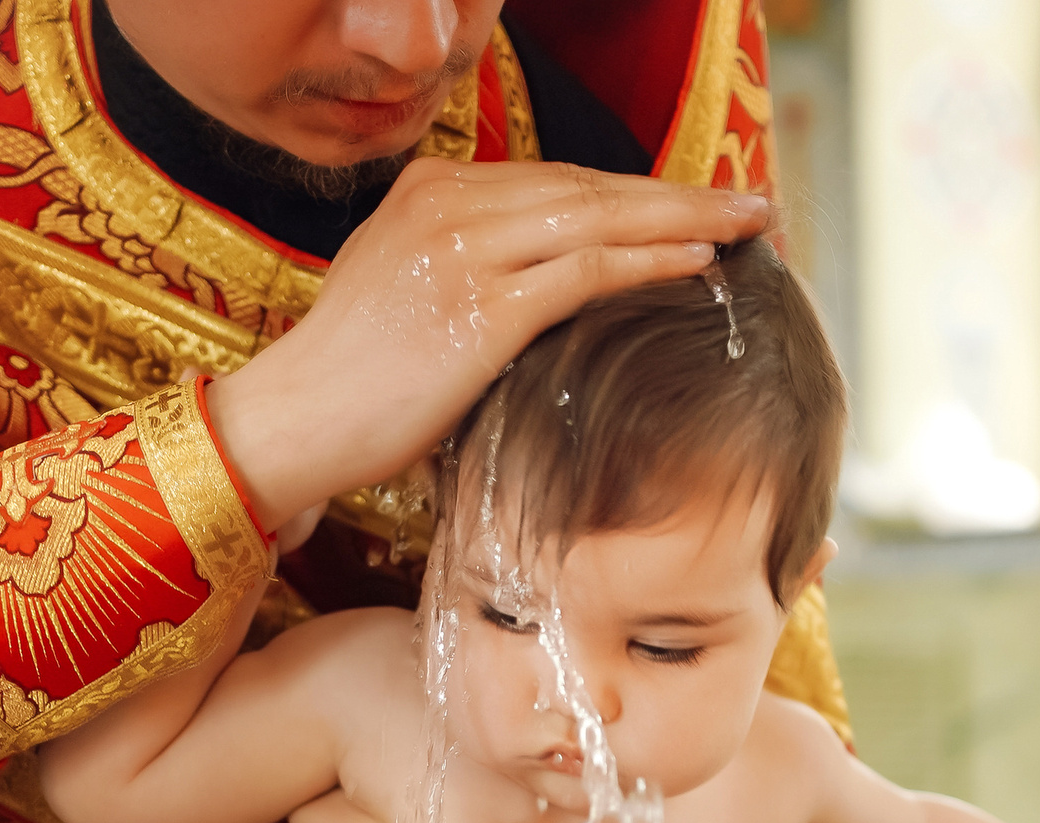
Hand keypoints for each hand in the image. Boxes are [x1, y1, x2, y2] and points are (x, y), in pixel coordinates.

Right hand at [206, 158, 768, 523]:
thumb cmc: (350, 387)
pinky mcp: (481, 305)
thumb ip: (468, 275)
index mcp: (430, 194)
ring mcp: (465, 249)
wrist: (289, 423)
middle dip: (679, 193)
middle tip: (750, 202)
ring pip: (600, 217)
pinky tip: (701, 263)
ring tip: (750, 225)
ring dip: (686, 218)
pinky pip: (587, 270)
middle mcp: (448, 206)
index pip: (557, 181)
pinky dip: (650, 261)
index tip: (693, 204)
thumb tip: (540, 293)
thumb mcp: (405, 300)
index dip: (635, 192)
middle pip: (590, 186)